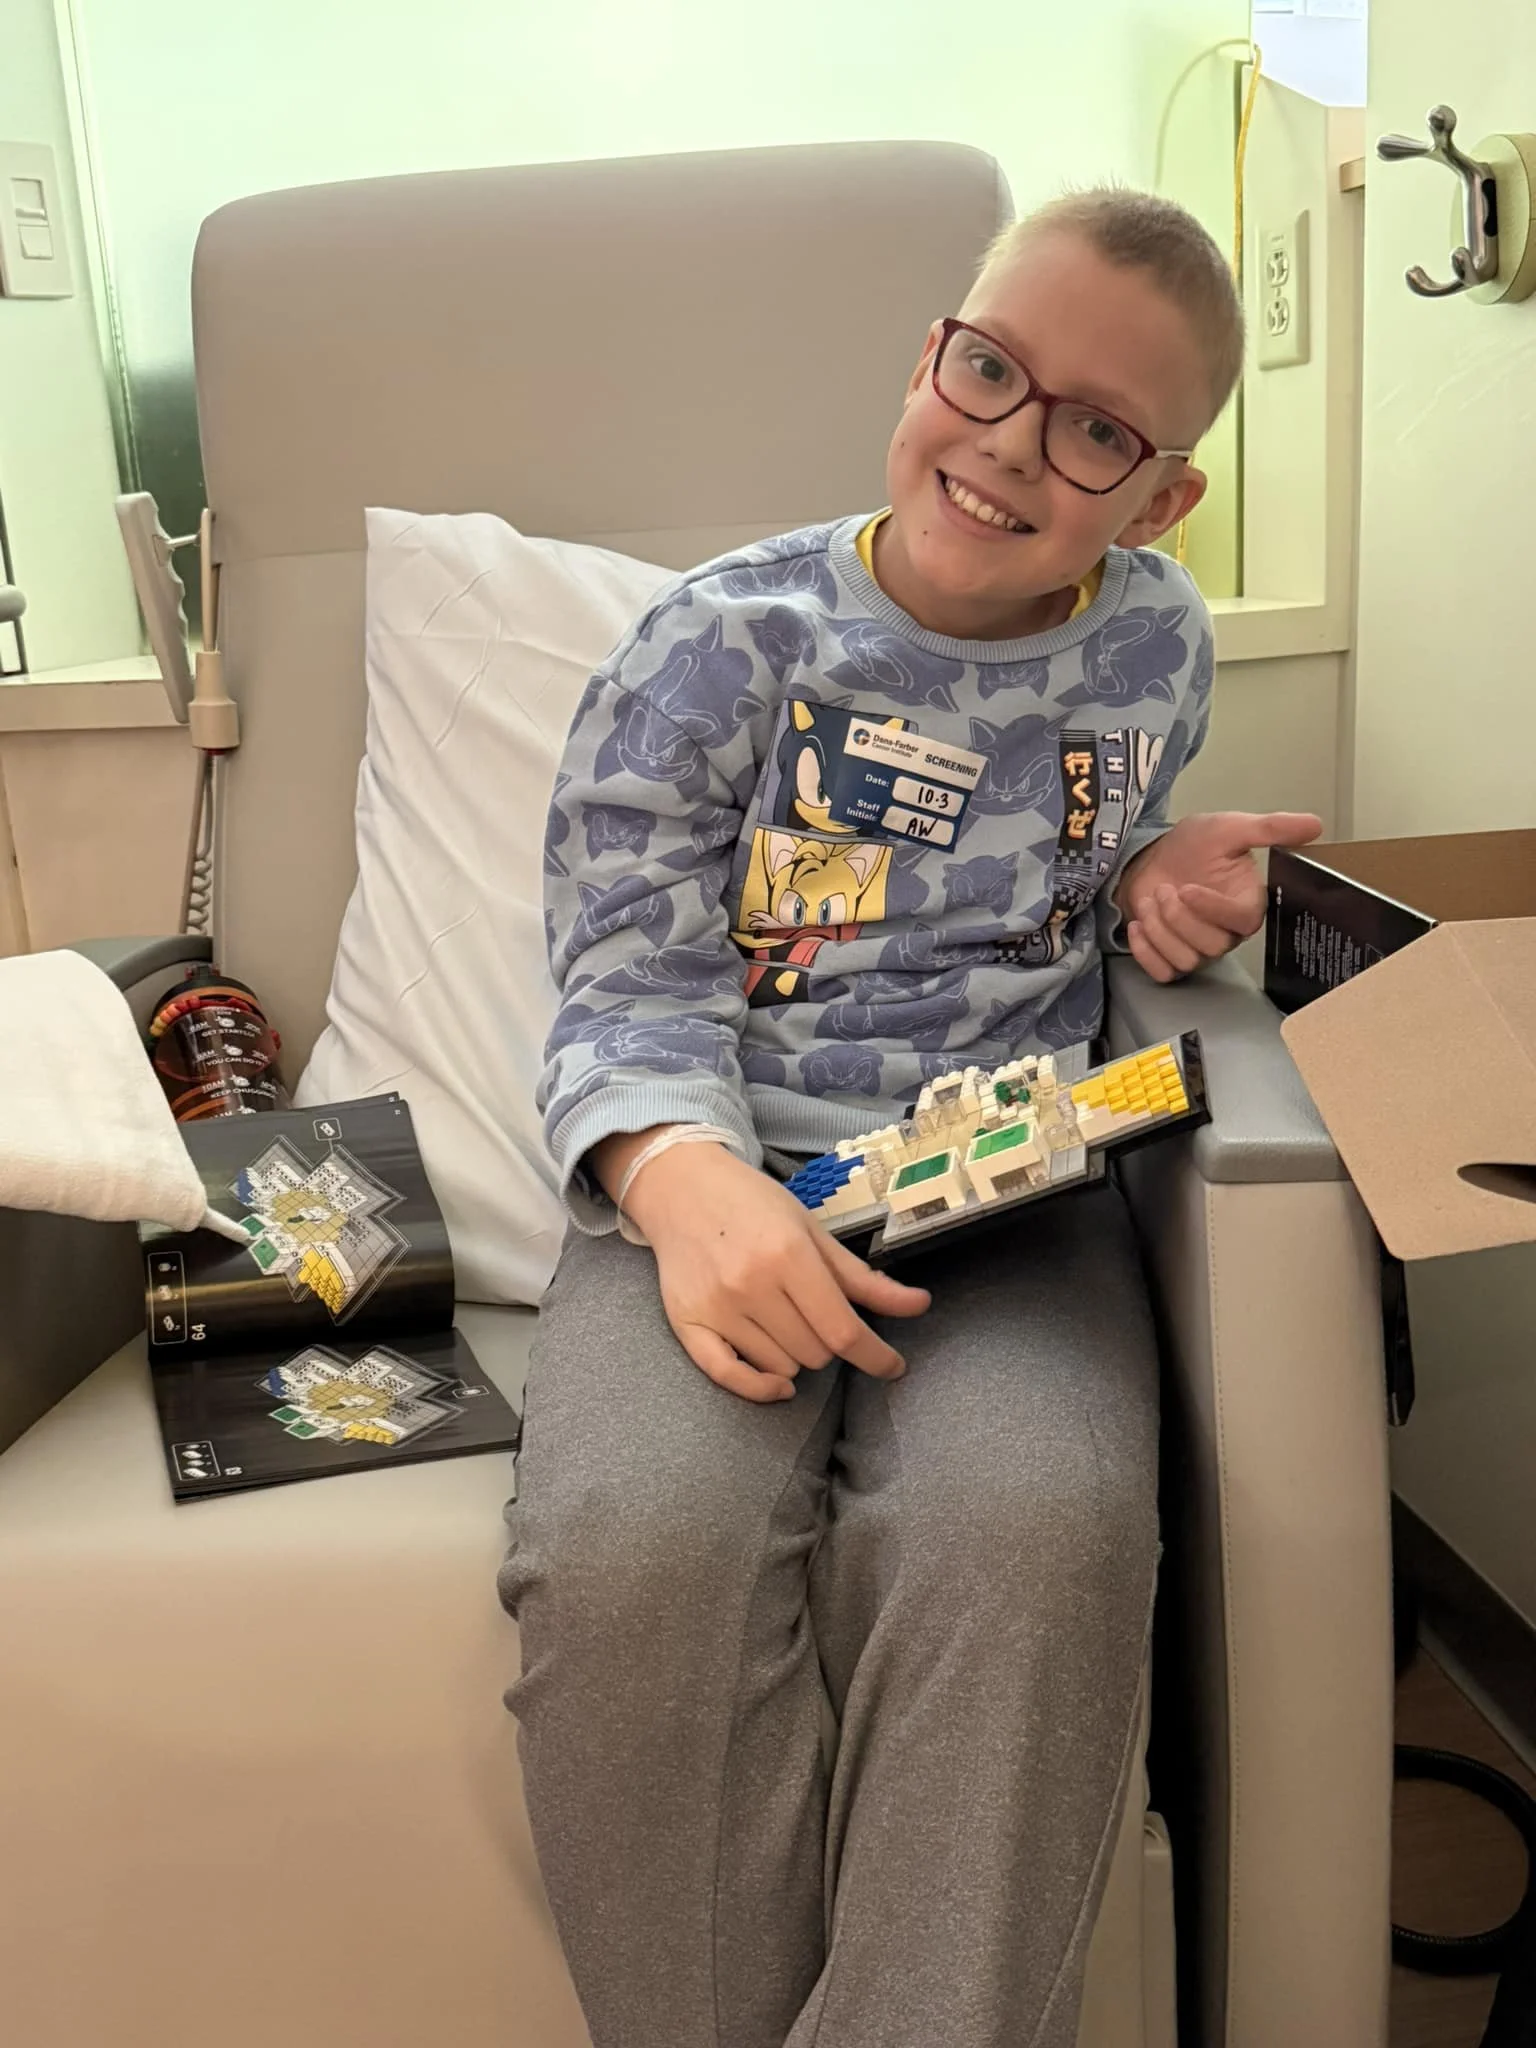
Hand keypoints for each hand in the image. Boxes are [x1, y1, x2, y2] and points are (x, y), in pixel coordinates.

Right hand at [621, 1142, 930, 1403]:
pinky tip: (778, 1384)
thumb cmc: (753, 1204)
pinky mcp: (687, 1323)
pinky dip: (760, 1388)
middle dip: (828, 1340)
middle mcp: (750, 1284)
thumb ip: (864, 1278)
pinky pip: (729, 1377)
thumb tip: (920, 1306)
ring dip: (795, 1354)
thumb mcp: (813, 1230)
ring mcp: (716, 1307)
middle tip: (815, 1311)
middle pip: (815, 1353)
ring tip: (783, 1317)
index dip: (876, 1356)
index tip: (893, 1367)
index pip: (842, 1330)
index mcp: (788, 1255)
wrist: (681, 1187)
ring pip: (781, 1368)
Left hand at [1116, 810, 1321, 983]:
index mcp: (1246, 904)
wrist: (1152, 858)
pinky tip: (1138, 925)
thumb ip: (1270, 829)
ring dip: (1159, 929)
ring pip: (1186, 960)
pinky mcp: (1171, 959)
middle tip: (1166, 889)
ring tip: (1150, 900)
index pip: (1242, 922)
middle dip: (1179, 917)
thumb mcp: (1230, 829)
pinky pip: (1163, 974)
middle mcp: (1227, 932)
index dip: (1214, 910)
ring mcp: (1199, 949)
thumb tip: (1315, 825)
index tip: (1187, 889)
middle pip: (1212, 946)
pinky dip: (1146, 952)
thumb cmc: (1193, 847)